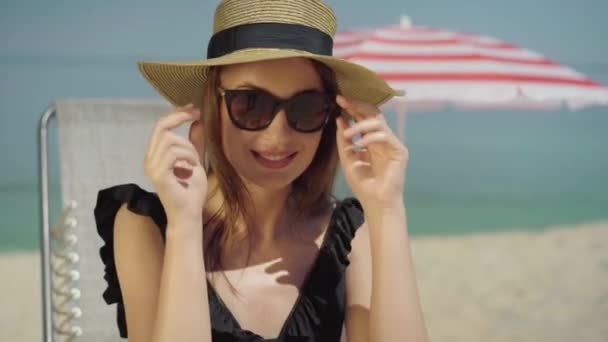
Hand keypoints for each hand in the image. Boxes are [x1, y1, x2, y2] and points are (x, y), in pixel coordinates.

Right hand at [143, 104, 207, 225]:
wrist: (189, 215)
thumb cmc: (192, 192)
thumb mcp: (196, 161)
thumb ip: (194, 143)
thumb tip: (196, 121)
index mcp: (156, 156)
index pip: (161, 127)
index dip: (176, 114)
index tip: (194, 109)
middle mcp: (149, 160)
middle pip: (161, 127)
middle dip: (180, 117)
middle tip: (197, 115)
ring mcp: (152, 167)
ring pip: (170, 139)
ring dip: (189, 148)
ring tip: (195, 162)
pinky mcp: (158, 175)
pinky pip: (174, 153)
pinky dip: (188, 156)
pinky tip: (192, 168)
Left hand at [335, 96, 408, 208]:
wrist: (375, 202)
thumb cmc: (362, 184)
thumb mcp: (347, 159)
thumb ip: (344, 140)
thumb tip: (339, 118)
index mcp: (371, 141)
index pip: (363, 118)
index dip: (352, 107)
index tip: (338, 99)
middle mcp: (382, 140)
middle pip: (373, 114)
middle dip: (357, 106)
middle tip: (343, 101)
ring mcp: (392, 144)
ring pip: (378, 123)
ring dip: (360, 125)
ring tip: (348, 134)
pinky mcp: (399, 151)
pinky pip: (385, 136)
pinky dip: (371, 137)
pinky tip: (360, 143)